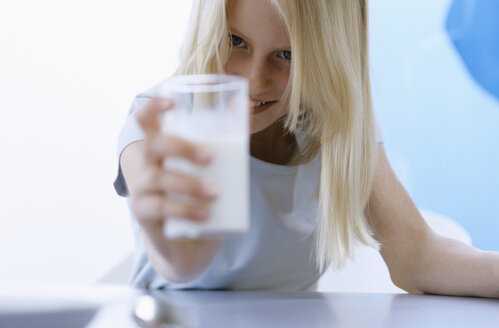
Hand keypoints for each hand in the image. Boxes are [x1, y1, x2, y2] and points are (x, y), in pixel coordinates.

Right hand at [125, 98, 217, 231]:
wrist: (186, 243)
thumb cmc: (198, 194)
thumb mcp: (208, 168)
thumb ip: (224, 140)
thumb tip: (246, 106)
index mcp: (158, 148)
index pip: (144, 120)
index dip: (153, 107)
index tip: (173, 102)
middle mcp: (143, 164)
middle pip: (154, 145)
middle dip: (182, 147)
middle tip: (210, 158)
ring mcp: (140, 188)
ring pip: (158, 178)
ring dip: (188, 184)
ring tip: (215, 193)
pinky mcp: (144, 213)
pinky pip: (160, 207)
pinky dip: (184, 210)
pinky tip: (204, 214)